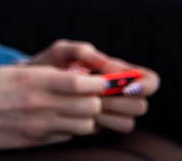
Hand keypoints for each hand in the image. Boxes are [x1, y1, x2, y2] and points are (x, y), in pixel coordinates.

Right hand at [0, 63, 105, 150]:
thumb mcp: (14, 73)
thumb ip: (43, 74)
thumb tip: (73, 75)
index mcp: (33, 80)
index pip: (79, 83)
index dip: (97, 83)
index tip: (102, 80)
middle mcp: (39, 104)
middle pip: (88, 106)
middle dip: (96, 100)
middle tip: (93, 95)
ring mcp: (39, 126)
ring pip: (84, 125)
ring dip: (87, 117)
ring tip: (78, 109)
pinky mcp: (36, 141)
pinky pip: (68, 137)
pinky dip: (72, 130)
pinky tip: (63, 122)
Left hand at [28, 39, 159, 133]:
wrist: (32, 86)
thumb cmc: (49, 64)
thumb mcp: (60, 52)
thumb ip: (79, 50)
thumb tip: (102, 59)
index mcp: (117, 72)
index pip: (149, 80)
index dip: (145, 84)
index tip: (126, 86)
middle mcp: (118, 94)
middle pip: (141, 106)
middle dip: (121, 103)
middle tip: (98, 95)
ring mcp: (109, 112)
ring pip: (127, 123)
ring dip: (109, 115)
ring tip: (87, 104)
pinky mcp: (97, 126)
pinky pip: (108, 132)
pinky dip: (98, 124)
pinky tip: (79, 114)